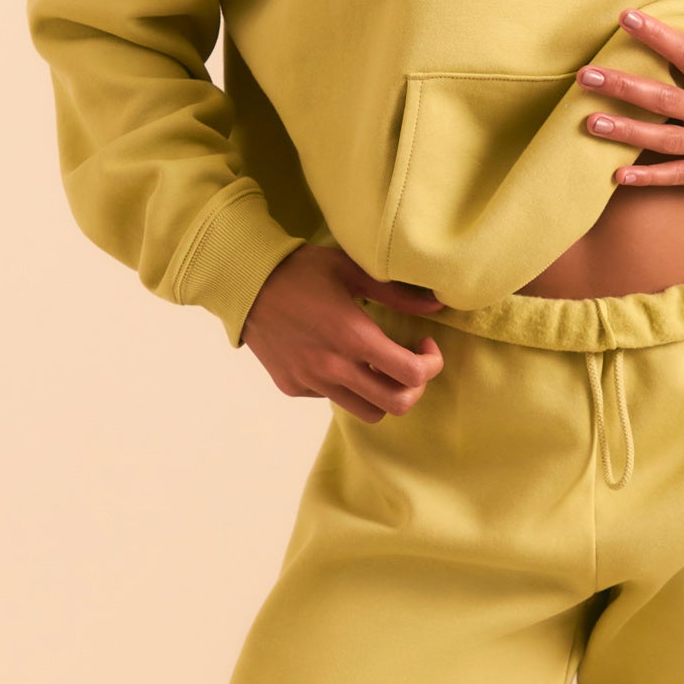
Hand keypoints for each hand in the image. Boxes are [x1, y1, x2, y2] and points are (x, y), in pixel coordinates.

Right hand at [240, 243, 443, 422]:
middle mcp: (334, 367)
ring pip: (368, 412)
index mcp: (353, 337)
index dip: (431, 364)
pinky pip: (333, 399)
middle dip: (414, 388)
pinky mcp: (294, 387)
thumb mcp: (352, 271)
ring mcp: (312, 382)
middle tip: (409, 365)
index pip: (412, 375)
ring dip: (382, 394)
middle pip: (396, 404)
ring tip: (378, 367)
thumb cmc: (302, 271)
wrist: (245, 283)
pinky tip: (338, 359)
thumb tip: (438, 304)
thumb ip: (397, 293)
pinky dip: (347, 387)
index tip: (425, 346)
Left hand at [577, 9, 683, 192]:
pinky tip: (618, 175)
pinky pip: (677, 176)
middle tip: (587, 76)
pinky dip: (648, 178)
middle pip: (662, 99)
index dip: (656, 35)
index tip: (627, 18)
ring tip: (591, 123)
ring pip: (663, 140)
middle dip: (623, 87)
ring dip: (625, 131)